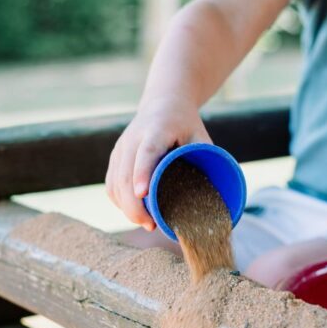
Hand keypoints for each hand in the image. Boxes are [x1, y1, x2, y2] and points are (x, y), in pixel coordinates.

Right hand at [106, 97, 211, 230]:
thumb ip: (207, 160)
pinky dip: (119, 201)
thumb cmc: (185, 124)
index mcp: (156, 130)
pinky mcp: (115, 157)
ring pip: (115, 183)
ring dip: (126, 207)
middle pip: (125, 175)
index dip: (142, 173)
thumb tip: (215, 196)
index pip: (146, 153)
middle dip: (134, 204)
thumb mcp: (200, 135)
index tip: (142, 194)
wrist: (162, 103)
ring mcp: (120, 148)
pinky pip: (111, 184)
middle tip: (150, 224)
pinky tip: (132, 213)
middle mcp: (132, 139)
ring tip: (145, 223)